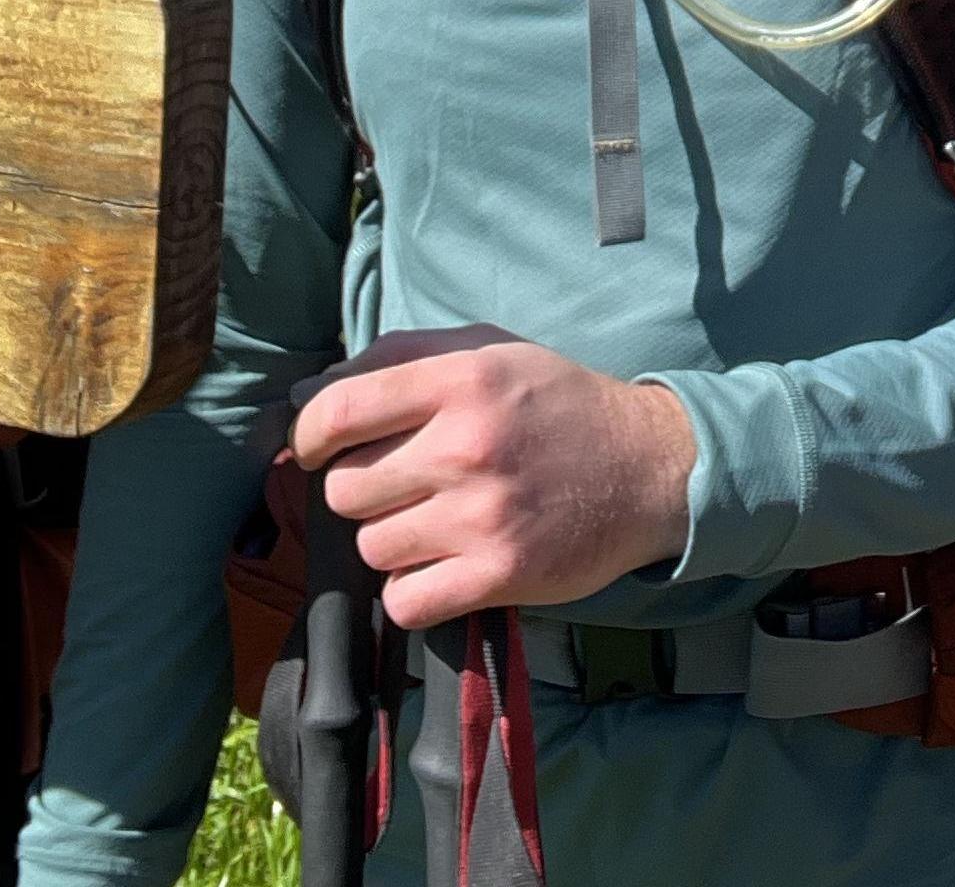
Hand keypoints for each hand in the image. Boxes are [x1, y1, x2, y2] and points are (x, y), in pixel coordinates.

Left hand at [290, 324, 696, 630]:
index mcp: (463, 379)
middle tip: (406, 482)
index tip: (316, 447)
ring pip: (370, 547)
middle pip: (344, 488)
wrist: (646, 466)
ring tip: (437, 521)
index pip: (338, 411)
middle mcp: (467, 445)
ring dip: (392, 539)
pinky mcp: (498, 575)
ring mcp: (482, 515)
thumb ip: (400, 359)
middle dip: (364, 488)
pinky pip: (403, 601)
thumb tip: (309, 393)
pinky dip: (412, 591)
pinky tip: (443, 564)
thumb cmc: (555, 404)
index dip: (308, 434)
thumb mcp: (490, 353)